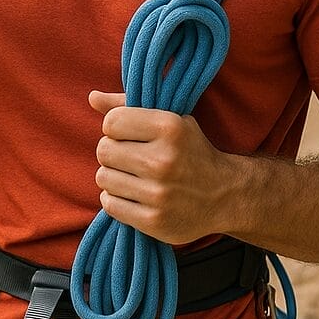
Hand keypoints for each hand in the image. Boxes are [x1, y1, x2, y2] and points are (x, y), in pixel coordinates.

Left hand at [88, 90, 236, 245]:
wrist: (225, 195)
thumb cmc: (191, 151)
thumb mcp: (170, 120)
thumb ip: (129, 106)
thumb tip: (92, 97)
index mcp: (169, 128)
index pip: (111, 122)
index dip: (115, 128)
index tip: (129, 135)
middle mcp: (163, 160)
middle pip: (103, 150)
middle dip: (113, 153)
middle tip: (131, 158)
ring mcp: (158, 193)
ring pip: (103, 178)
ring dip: (113, 177)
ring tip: (134, 177)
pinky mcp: (153, 221)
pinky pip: (109, 204)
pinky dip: (116, 199)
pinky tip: (134, 195)